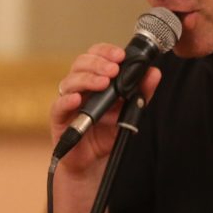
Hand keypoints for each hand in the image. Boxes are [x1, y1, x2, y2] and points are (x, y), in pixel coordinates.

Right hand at [50, 43, 162, 174]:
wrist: (94, 161)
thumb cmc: (107, 132)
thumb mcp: (128, 111)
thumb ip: (141, 93)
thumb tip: (154, 73)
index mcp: (94, 79)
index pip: (95, 56)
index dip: (105, 52)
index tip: (120, 55)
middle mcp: (79, 87)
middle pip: (80, 63)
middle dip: (98, 63)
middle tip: (114, 70)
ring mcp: (68, 101)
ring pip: (69, 81)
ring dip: (87, 79)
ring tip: (103, 83)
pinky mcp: (59, 119)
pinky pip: (58, 106)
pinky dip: (67, 100)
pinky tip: (78, 99)